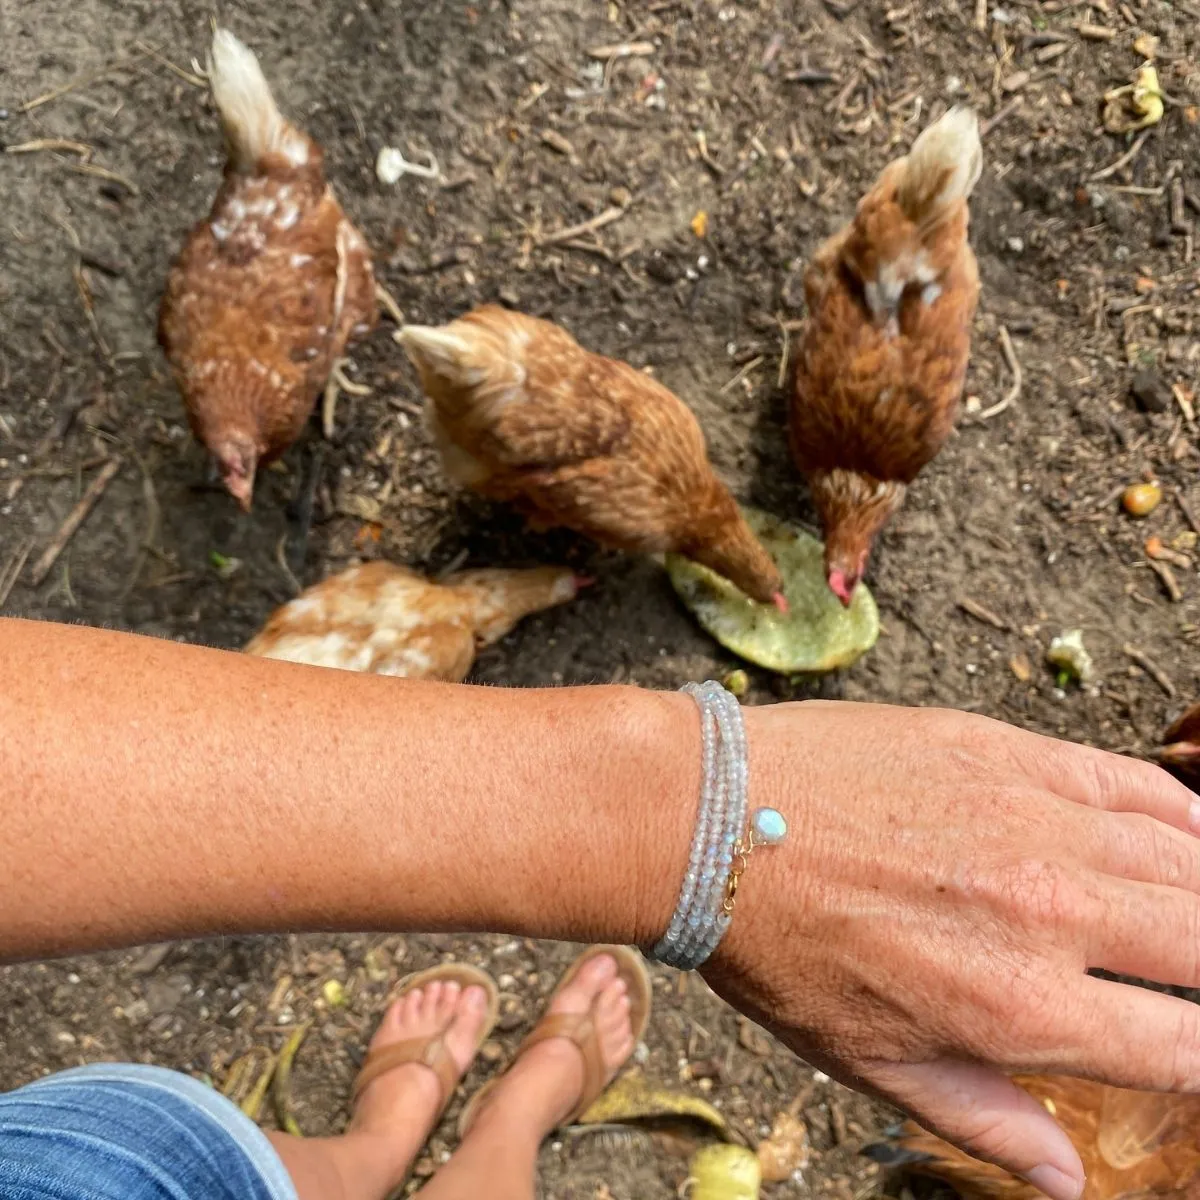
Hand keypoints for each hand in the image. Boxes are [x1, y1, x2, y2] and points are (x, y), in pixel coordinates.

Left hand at [706, 700, 1199, 1199]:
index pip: (1181, 1048)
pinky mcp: (1006, 750)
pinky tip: (1186, 832)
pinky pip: (1130, 780)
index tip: (1197, 1051)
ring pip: (1185, 858)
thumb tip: (1068, 1180)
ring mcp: (1032, 818)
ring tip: (1194, 913)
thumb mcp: (867, 1060)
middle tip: (1192, 977)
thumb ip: (981, 1117)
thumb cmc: (776, 944)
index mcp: (1017, 1006)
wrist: (711, 819)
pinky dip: (1181, 813)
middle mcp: (1047, 911)